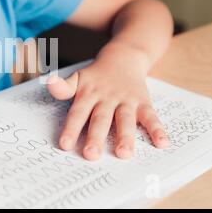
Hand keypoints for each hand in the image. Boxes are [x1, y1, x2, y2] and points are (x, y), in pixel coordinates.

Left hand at [47, 59, 169, 160]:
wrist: (123, 57)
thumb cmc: (95, 76)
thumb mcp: (78, 78)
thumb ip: (64, 87)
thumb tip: (49, 84)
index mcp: (89, 94)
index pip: (78, 113)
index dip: (71, 128)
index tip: (64, 145)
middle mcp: (107, 98)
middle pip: (100, 119)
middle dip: (96, 137)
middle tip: (91, 155)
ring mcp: (126, 100)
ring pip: (125, 119)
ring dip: (125, 136)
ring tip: (123, 153)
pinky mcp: (143, 102)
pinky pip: (151, 116)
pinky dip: (157, 129)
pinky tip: (162, 143)